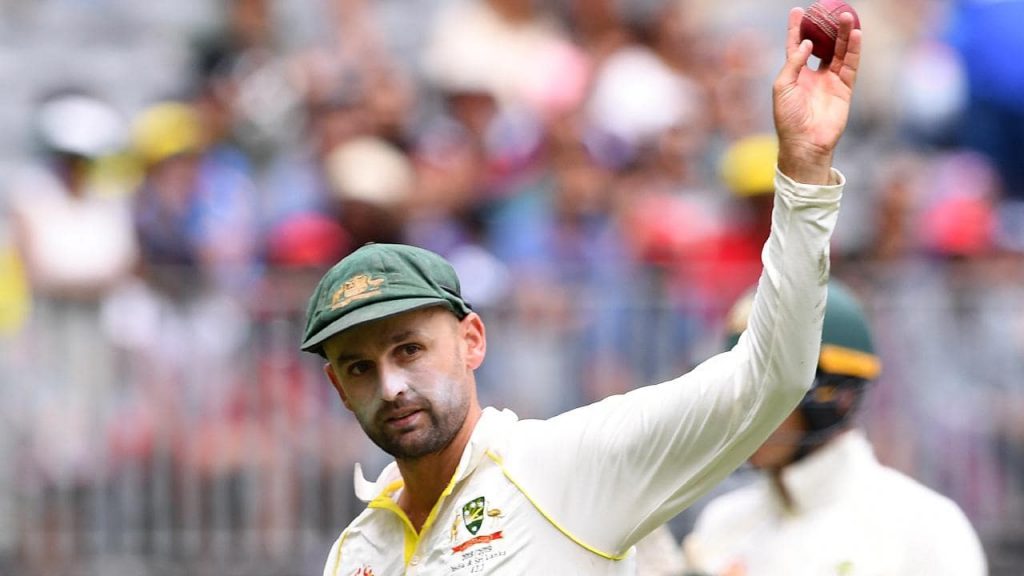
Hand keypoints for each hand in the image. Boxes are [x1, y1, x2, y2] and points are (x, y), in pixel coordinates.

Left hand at [773, 7, 861, 183]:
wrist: (804, 142)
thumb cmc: (788, 118)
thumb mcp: (782, 87)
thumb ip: (794, 63)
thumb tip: (807, 44)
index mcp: (795, 75)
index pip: (796, 46)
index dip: (797, 29)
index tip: (798, 11)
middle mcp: (813, 75)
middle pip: (822, 45)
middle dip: (825, 27)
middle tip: (829, 9)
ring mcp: (830, 81)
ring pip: (839, 52)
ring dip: (843, 34)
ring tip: (846, 16)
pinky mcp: (844, 89)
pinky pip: (850, 65)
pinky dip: (853, 50)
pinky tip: (855, 35)